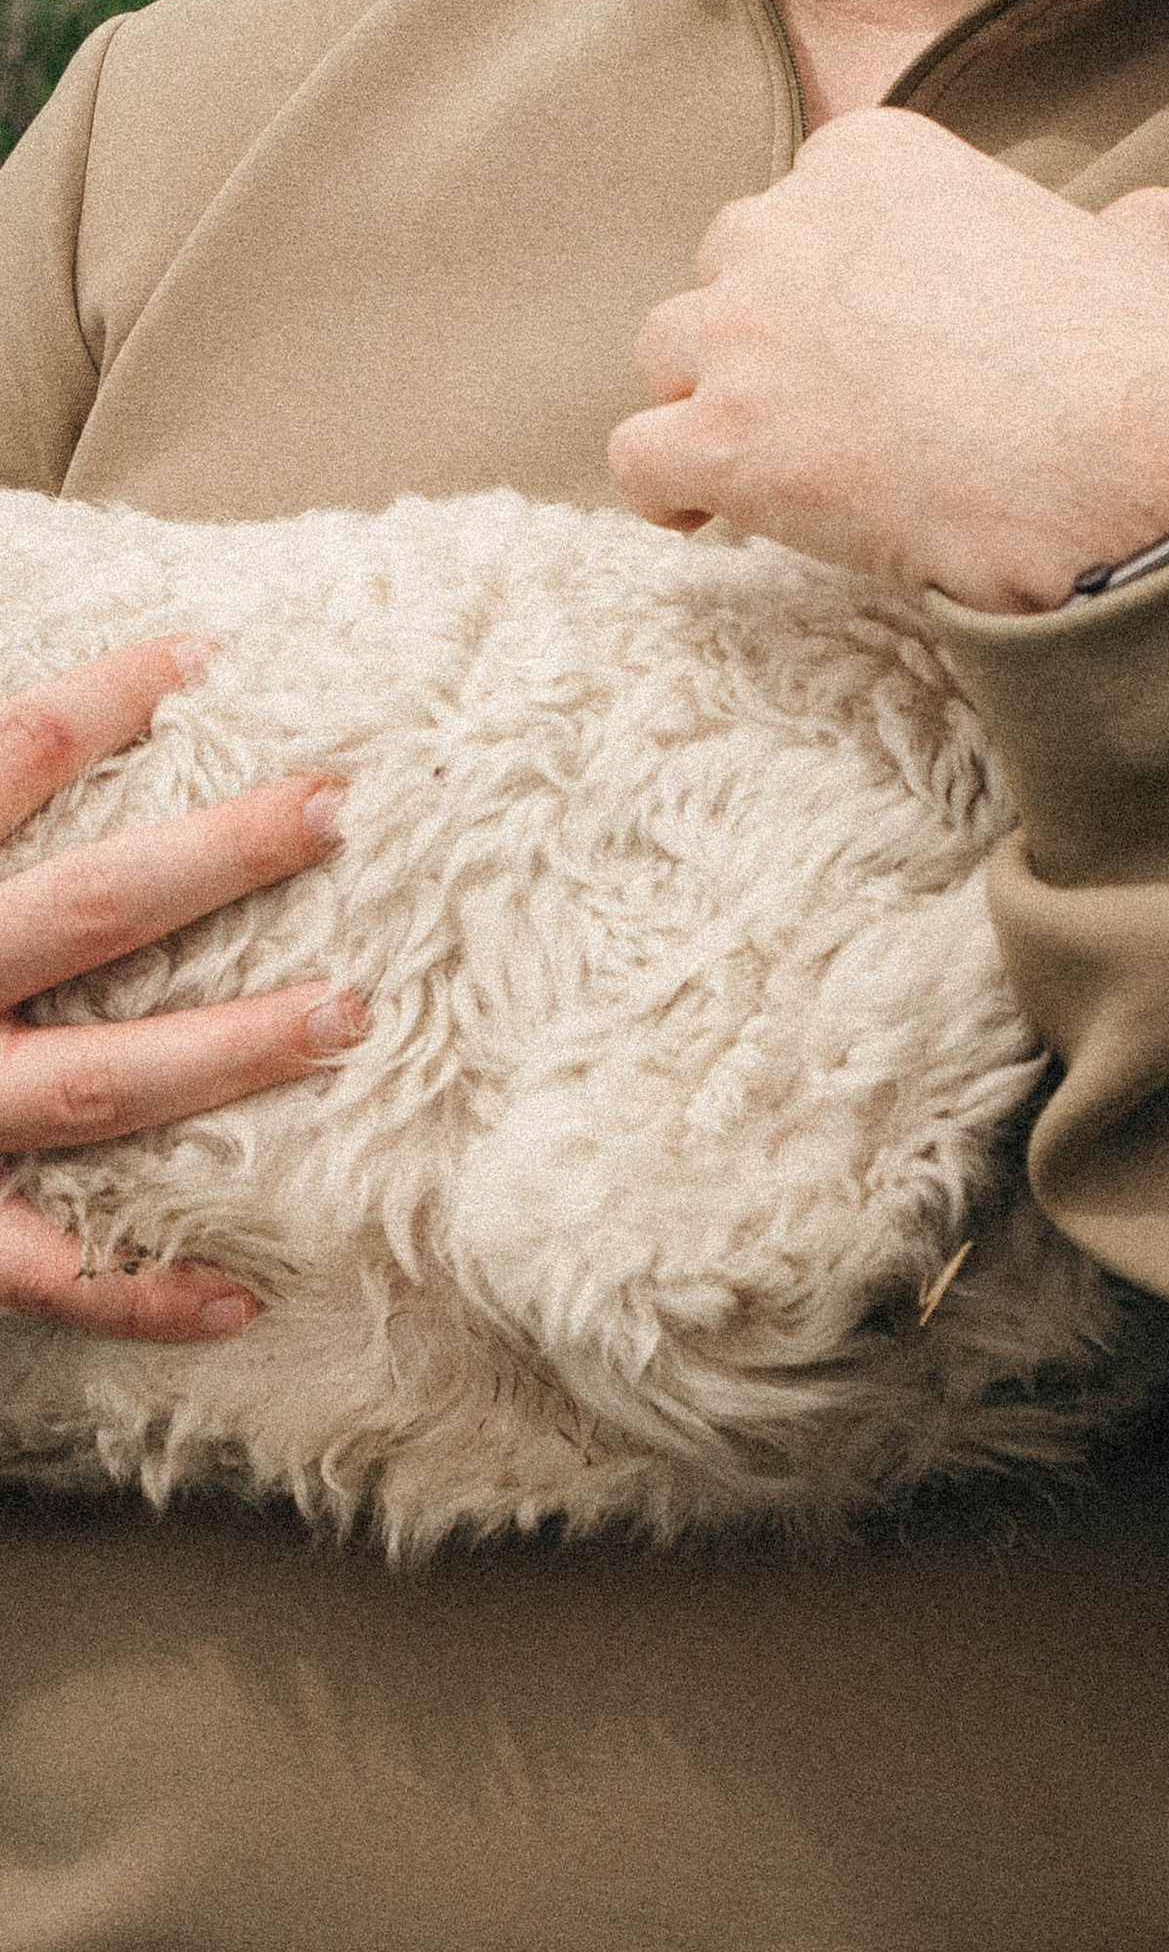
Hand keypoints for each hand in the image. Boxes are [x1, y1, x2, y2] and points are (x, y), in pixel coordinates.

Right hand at [1, 637, 361, 1341]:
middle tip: (337, 804)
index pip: (1, 762)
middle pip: (84, 912)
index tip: (199, 650)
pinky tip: (237, 1300)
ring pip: (96, 1083)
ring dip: (229, 1051)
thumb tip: (25, 730)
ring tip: (351, 1014)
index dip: (98, 703)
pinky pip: (46, 1272)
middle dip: (216, 858)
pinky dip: (138, 1295)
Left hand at [609, 112, 1168, 614]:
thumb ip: (1120, 234)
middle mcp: (788, 223)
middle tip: (831, 398)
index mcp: (873, 159)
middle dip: (764, 325)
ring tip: (769, 454)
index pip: (807, 197)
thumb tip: (1167, 217)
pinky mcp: (720, 438)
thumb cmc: (1132, 366)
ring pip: (666, 348)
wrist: (1119, 476)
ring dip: (704, 397)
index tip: (880, 330)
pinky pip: (636, 458)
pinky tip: (706, 517)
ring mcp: (744, 331)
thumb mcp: (1133, 269)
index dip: (836, 270)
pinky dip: (663, 490)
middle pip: (727, 264)